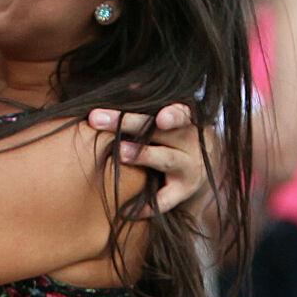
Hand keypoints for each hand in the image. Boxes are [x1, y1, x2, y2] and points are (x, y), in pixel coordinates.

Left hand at [86, 103, 207, 214]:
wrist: (199, 169)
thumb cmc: (174, 136)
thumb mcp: (167, 120)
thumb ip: (149, 104)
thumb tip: (129, 84)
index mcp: (187, 119)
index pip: (181, 112)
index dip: (173, 114)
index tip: (160, 117)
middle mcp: (191, 142)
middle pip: (164, 131)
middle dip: (131, 123)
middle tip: (96, 119)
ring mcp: (190, 167)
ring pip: (167, 160)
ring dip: (143, 155)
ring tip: (120, 153)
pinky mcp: (184, 191)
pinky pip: (165, 200)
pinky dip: (147, 206)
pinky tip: (125, 212)